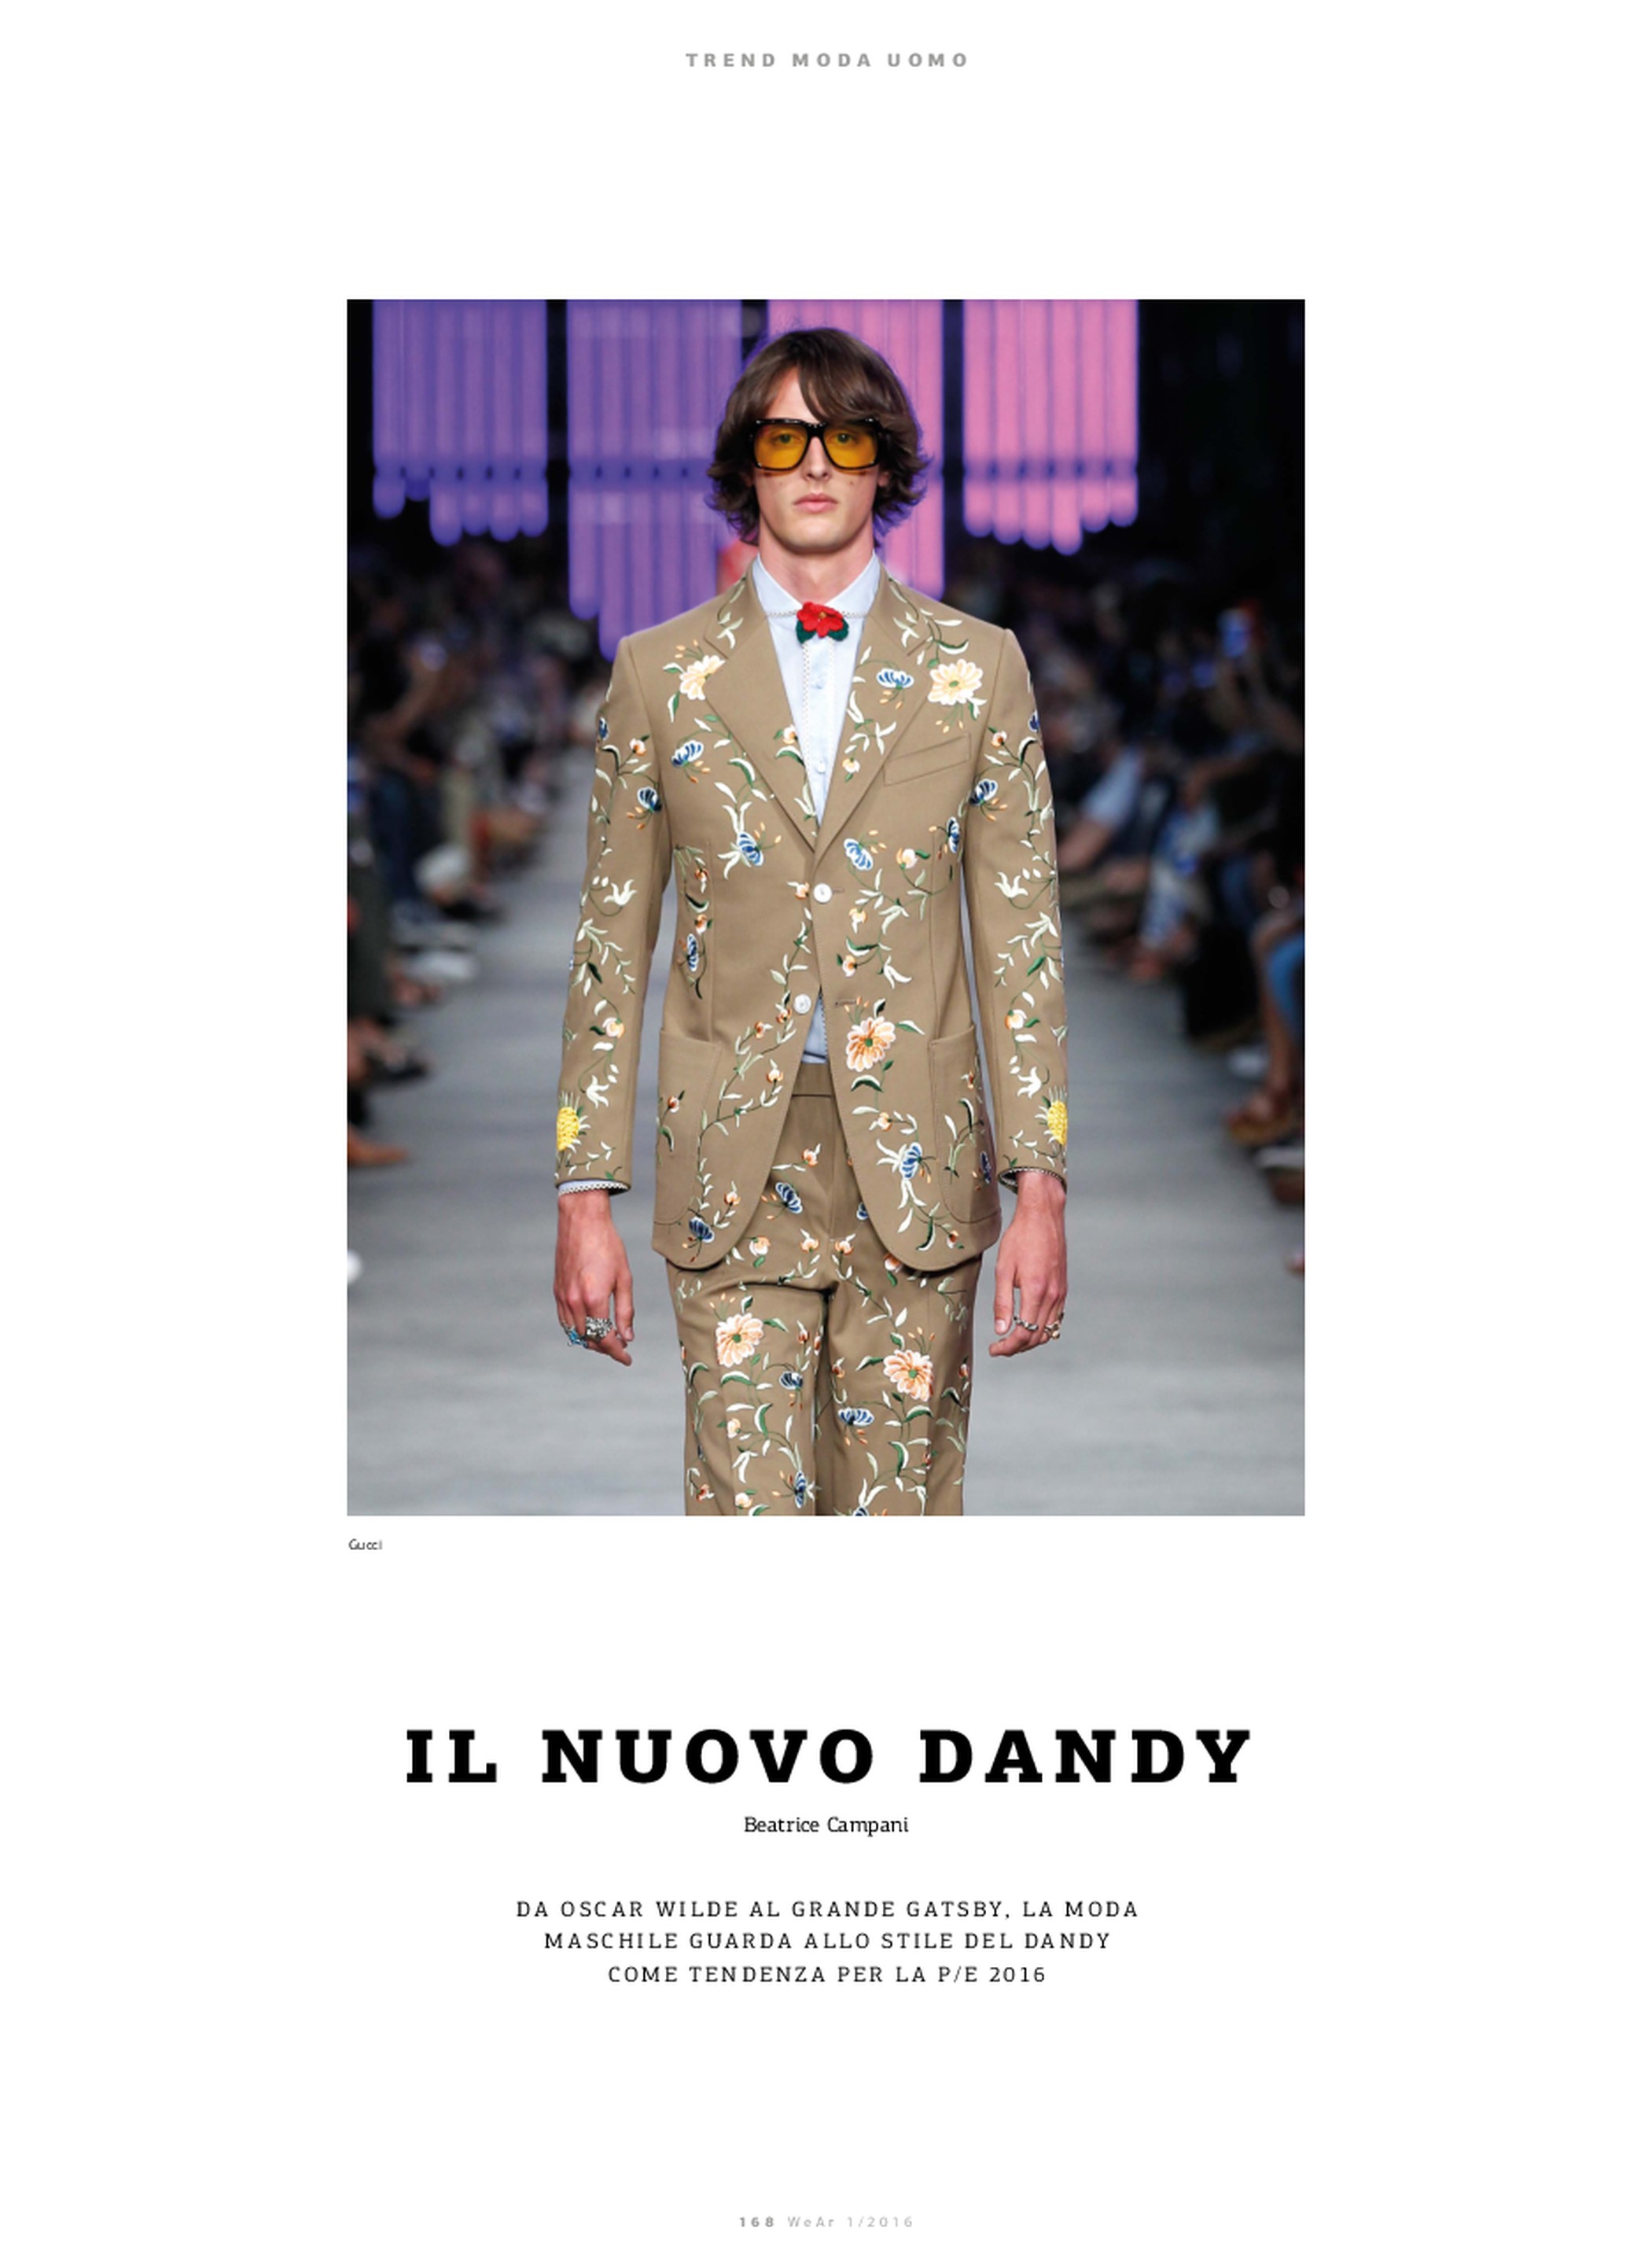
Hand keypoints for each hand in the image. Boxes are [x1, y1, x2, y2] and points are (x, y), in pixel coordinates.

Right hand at [554, 1191, 634, 1365]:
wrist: (582, 1221)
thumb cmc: (607, 1245)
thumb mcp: (624, 1278)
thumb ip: (625, 1310)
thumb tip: (627, 1336)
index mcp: (594, 1298)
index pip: (604, 1338)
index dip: (617, 1352)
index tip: (627, 1358)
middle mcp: (574, 1301)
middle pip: (588, 1339)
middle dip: (605, 1347)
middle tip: (620, 1346)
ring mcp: (563, 1296)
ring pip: (574, 1332)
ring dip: (590, 1340)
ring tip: (606, 1338)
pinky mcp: (557, 1290)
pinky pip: (564, 1320)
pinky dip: (576, 1329)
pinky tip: (588, 1325)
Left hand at [989, 1173, 1067, 1356]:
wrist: (1043, 1216)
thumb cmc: (1020, 1238)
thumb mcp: (1003, 1269)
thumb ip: (1002, 1302)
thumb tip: (1000, 1329)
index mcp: (1036, 1291)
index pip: (1023, 1334)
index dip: (1007, 1347)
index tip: (994, 1349)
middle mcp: (1053, 1295)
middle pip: (1037, 1337)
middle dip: (1017, 1348)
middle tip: (999, 1347)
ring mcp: (1061, 1292)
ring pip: (1049, 1331)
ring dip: (1031, 1340)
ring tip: (1011, 1339)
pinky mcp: (1063, 1288)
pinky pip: (1056, 1318)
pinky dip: (1043, 1328)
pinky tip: (1028, 1324)